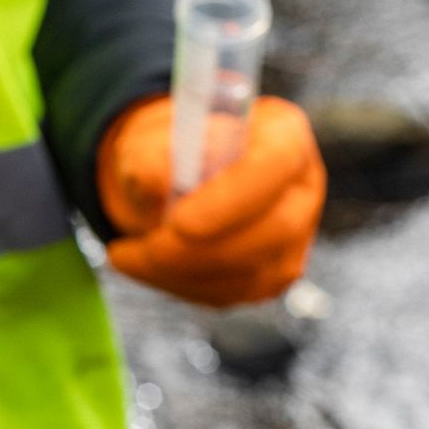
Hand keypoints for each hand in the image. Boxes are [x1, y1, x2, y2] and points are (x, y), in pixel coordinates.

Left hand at [97, 95, 325, 307]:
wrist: (171, 178)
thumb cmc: (167, 150)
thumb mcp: (149, 138)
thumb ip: (150, 153)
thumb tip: (152, 177)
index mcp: (283, 135)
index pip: (277, 165)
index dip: (232, 199)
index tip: (179, 223)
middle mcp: (301, 187)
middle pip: (275, 230)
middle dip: (199, 250)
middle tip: (139, 250)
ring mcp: (295, 238)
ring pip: (250, 273)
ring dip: (178, 272)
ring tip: (127, 255)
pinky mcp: (272, 276)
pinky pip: (231, 293)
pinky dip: (180, 285)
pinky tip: (147, 265)